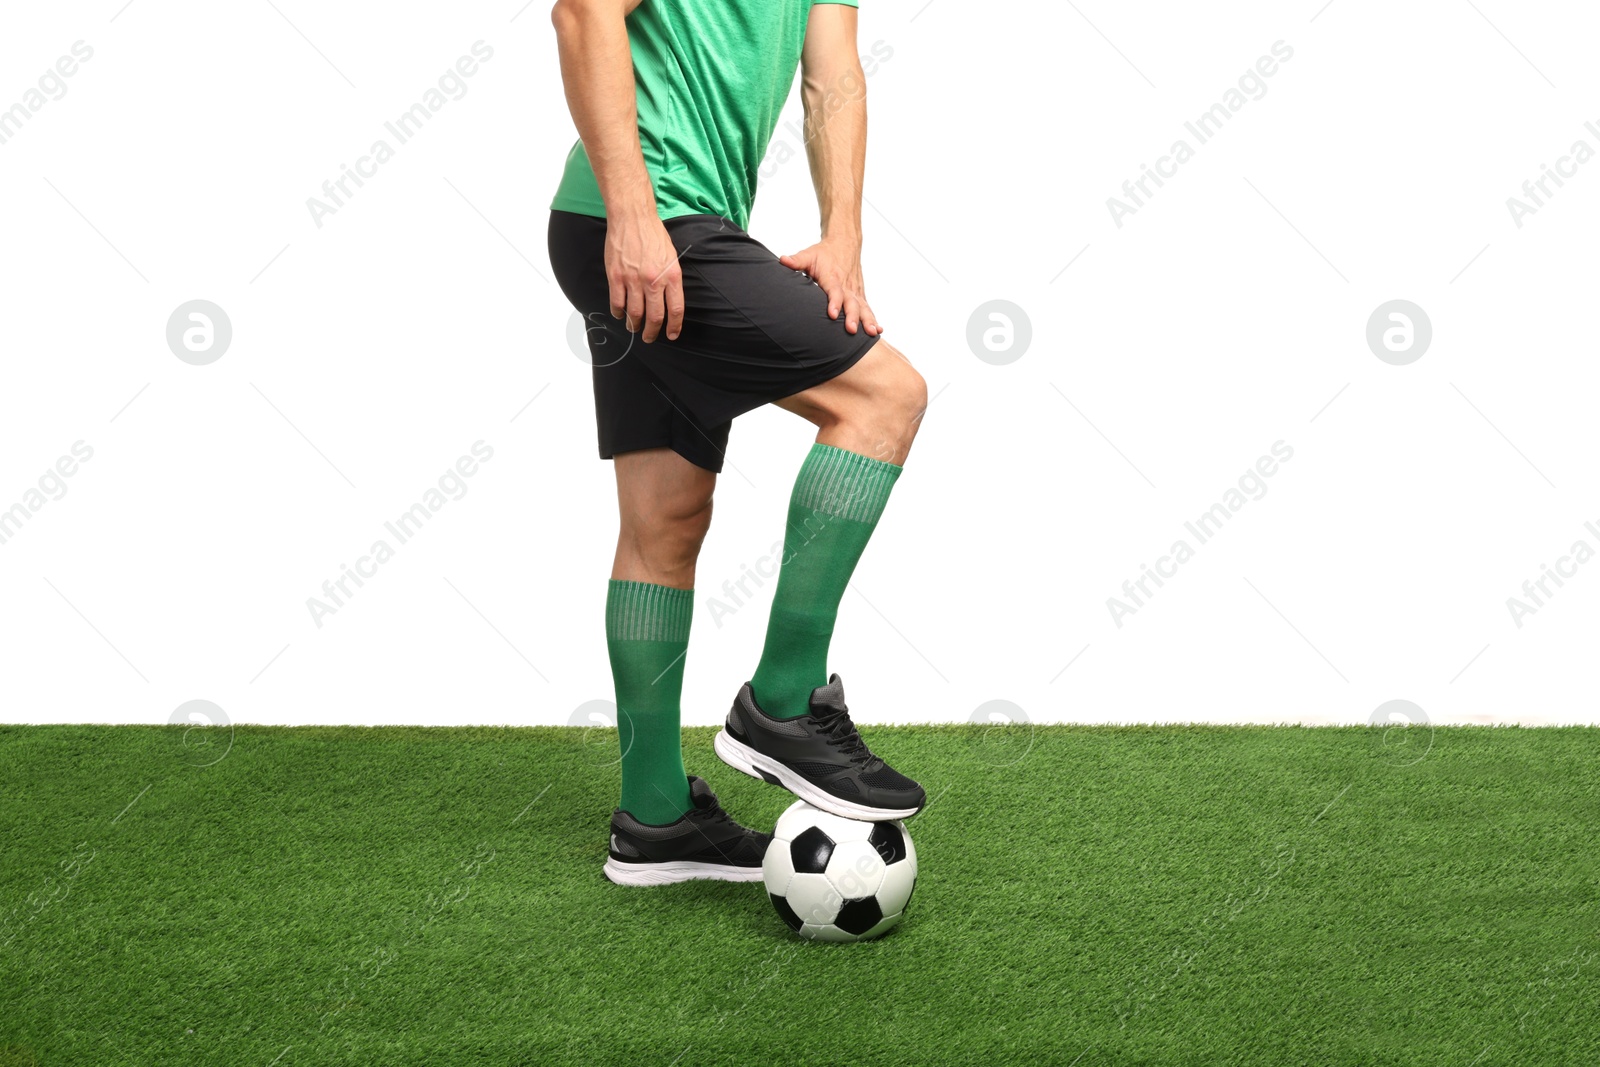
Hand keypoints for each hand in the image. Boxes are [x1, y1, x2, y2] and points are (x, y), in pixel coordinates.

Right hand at [604, 210, 684, 341]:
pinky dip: (618, 312)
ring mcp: (633, 279)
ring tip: (633, 327)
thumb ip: (671, 279)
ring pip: (634, 314)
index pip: (675, 310)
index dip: (674, 327)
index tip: (672, 335)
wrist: (632, 218)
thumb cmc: (653, 235)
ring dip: (634, 325)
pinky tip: (620, 314)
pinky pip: (617, 302)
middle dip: (652, 333)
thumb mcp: (672, 257)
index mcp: (671, 276)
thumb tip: (668, 301)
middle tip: (649, 338)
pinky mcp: (616, 276)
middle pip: (654, 317)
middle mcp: (653, 280)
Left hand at [779, 239, 880, 335]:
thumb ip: (796, 260)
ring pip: (863, 307)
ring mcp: (855, 291)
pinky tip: (878, 331)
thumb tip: (783, 260)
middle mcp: (846, 285)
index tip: (833, 314)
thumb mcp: (809, 254)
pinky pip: (867, 308)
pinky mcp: (860, 295)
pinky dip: (873, 319)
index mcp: (832, 276)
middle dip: (853, 316)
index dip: (834, 302)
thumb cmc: (824, 253)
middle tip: (851, 330)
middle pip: (851, 302)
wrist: (844, 244)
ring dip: (868, 320)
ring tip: (872, 333)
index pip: (834, 290)